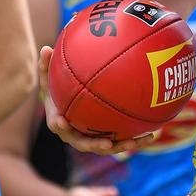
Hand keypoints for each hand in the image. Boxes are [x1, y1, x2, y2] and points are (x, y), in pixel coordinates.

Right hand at [39, 47, 156, 155]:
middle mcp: (76, 135)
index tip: (61, 121)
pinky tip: (151, 134)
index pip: (57, 124)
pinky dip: (136, 140)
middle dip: (95, 145)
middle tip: (105, 143)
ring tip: (137, 142)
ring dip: (122, 146)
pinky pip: (121, 141)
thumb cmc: (58, 92)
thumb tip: (44, 48)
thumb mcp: (50, 78)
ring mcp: (92, 140)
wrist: (69, 108)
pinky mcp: (107, 140)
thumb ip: (47, 65)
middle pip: (85, 144)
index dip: (58, 124)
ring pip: (107, 147)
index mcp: (60, 121)